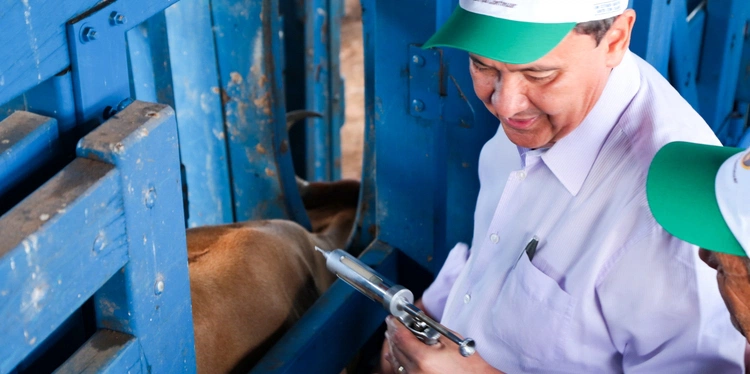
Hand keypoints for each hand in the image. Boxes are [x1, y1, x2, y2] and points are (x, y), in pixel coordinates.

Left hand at [382, 315, 502, 373]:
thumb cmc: (468, 365)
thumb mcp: (450, 340)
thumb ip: (430, 329)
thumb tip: (414, 322)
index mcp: (423, 359)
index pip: (400, 337)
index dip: (395, 325)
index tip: (393, 319)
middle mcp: (415, 371)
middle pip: (395, 349)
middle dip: (393, 335)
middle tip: (393, 325)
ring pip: (396, 362)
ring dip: (394, 347)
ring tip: (394, 337)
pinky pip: (402, 371)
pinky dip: (398, 361)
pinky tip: (396, 355)